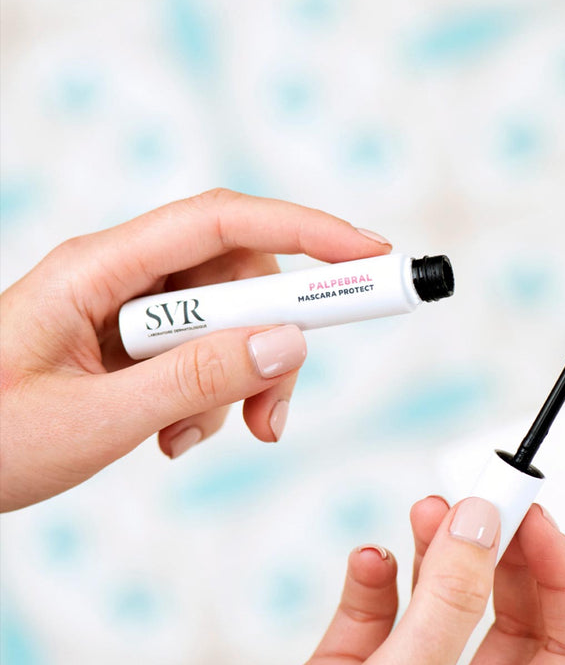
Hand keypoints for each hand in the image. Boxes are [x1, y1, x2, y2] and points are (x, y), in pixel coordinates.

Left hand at [0, 189, 391, 510]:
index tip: (370, 257)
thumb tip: (286, 342)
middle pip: (237, 278)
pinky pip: (202, 355)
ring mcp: (128, 312)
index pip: (222, 223)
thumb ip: (193, 380)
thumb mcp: (95, 418)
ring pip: (228, 323)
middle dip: (271, 342)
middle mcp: (120, 278)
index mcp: (98, 270)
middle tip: (273, 413)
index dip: (306, 230)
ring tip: (190, 441)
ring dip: (236, 383)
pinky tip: (171, 438)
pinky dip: (211, 398)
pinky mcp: (134, 347)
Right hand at [177, 499, 564, 664]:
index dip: (564, 583)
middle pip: (508, 618)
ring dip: (438, 554)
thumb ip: (443, 611)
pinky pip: (372, 612)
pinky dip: (373, 577)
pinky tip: (367, 560)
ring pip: (439, 606)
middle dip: (499, 554)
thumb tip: (482, 525)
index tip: (535, 521)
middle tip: (483, 500)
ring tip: (428, 511)